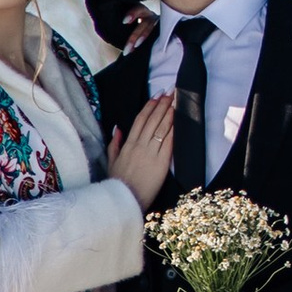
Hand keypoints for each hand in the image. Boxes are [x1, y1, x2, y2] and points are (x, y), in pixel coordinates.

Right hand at [108, 95, 175, 213]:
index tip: (157, 96)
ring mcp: (151, 153)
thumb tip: (117, 128)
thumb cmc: (118, 183)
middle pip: (153, 120)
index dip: (150, 106)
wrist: (125, 200)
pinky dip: (174, 129)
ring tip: (177, 100)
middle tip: (171, 92)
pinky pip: (169, 142)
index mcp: (128, 144)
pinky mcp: (161, 162)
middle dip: (163, 104)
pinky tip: (179, 120)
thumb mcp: (111, 162)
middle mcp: (140, 145)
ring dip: (170, 112)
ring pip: (162, 128)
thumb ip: (114, 144)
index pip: (140, 120)